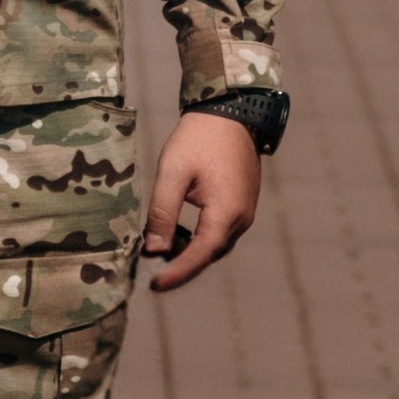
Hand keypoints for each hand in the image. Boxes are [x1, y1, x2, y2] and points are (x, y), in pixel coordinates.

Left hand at [142, 112, 261, 291]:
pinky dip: (201, 238)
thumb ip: (163, 213)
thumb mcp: (172, 173)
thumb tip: (154, 250)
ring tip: (162, 251)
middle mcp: (241, 218)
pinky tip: (180, 231)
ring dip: (192, 252)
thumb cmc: (198, 139)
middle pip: (210, 254)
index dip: (177, 273)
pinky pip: (221, 231)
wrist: (231, 112)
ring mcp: (245, 211)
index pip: (200, 255)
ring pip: (216, 244)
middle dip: (183, 266)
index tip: (155, 286)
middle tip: (153, 274)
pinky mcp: (243, 203)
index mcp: (226, 213)